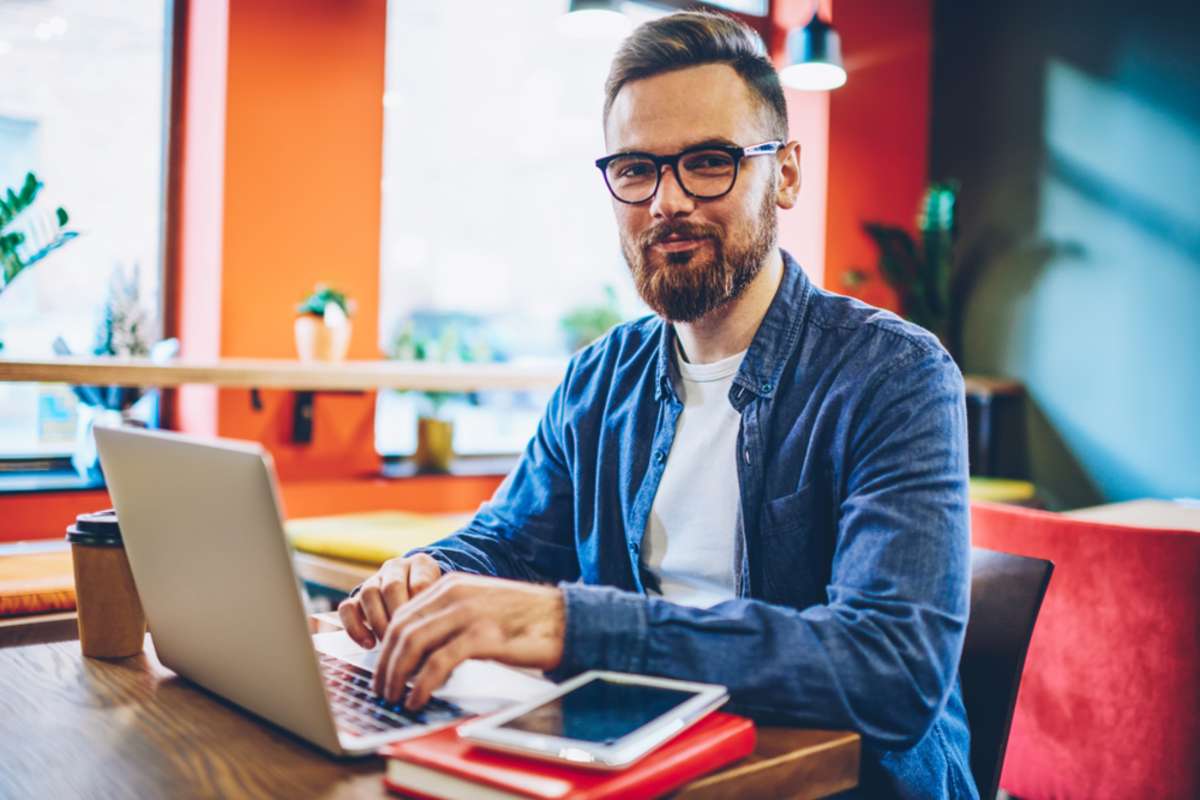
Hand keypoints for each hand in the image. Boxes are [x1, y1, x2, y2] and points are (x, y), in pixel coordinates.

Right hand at [337, 554, 442, 648]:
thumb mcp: (447, 599)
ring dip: (378, 621)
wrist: (421, 596)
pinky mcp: (356, 598)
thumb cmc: (438, 603)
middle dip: (397, 616)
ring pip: (368, 593)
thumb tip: (443, 634)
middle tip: (405, 639)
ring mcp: (374, 580)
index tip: (426, 629)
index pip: (420, 584)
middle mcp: (396, 567)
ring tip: (389, 641)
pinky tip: (369, 644)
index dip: (421, 609)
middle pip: (392, 587)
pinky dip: (355, 627)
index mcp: (422, 563)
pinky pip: (347, 608)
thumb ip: (444, 609)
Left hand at [372, 573, 564, 709]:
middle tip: (382, 690)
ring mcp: (468, 614)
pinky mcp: (482, 637)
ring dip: (397, 676)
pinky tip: (418, 699)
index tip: (384, 670)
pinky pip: (437, 663)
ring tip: (395, 698)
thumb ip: (452, 618)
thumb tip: (423, 650)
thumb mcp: (482, 605)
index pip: (403, 614)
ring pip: (412, 645)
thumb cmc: (528, 618)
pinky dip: (421, 685)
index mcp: (452, 585)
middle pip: (401, 629)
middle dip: (385, 664)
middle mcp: (454, 595)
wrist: (566, 618)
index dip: (387, 646)